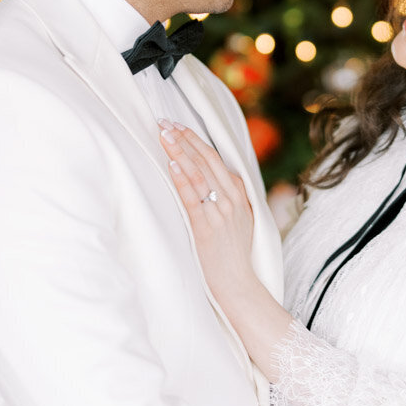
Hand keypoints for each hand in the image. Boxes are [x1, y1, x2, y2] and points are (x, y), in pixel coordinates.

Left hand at [160, 121, 254, 289]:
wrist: (238, 284)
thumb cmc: (234, 253)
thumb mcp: (241, 219)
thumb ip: (230, 197)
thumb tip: (213, 178)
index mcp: (239, 194)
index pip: (216, 159)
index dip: (195, 140)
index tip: (178, 126)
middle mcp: (231, 199)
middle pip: (206, 160)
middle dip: (184, 138)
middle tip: (165, 121)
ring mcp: (220, 213)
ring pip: (198, 173)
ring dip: (180, 151)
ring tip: (164, 134)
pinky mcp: (206, 228)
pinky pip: (193, 198)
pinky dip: (183, 178)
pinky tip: (172, 164)